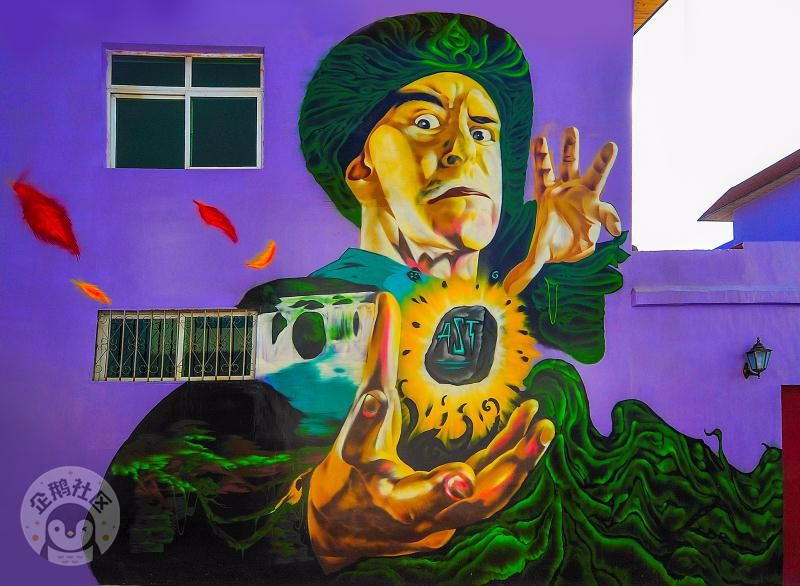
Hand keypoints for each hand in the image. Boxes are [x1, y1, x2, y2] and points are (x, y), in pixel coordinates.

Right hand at [307, 292, 554, 572]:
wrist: (343, 529)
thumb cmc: (349, 469)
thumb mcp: (356, 412)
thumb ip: (377, 358)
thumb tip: (386, 299)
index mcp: (360, 475)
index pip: (359, 446)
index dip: (367, 423)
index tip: (377, 400)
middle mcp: (396, 508)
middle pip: (437, 502)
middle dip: (480, 476)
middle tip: (521, 438)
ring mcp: (428, 523)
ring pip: (477, 503)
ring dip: (512, 465)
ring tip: (540, 426)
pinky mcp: (451, 523)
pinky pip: (487, 493)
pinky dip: (508, 463)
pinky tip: (531, 429)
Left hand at [504, 127, 621, 295]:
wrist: (569, 251)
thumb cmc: (551, 243)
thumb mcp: (537, 254)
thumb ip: (525, 269)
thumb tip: (509, 290)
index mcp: (546, 194)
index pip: (542, 173)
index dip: (540, 158)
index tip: (540, 141)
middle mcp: (567, 191)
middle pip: (568, 166)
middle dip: (570, 149)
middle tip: (570, 129)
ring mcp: (585, 197)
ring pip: (594, 175)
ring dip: (601, 161)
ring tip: (612, 145)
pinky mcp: (598, 210)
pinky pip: (606, 212)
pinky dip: (611, 220)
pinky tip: (617, 230)